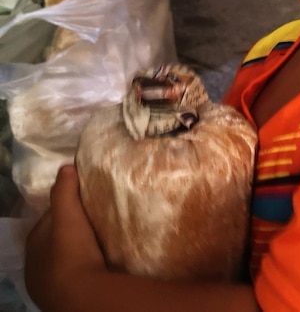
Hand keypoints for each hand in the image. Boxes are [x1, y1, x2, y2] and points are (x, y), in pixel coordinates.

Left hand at [24, 164, 105, 309]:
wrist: (81, 295)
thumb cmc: (72, 252)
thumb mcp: (68, 215)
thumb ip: (64, 190)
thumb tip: (66, 167)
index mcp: (34, 241)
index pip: (51, 216)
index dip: (68, 206)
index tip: (87, 200)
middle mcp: (35, 264)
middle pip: (57, 238)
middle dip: (74, 229)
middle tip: (96, 219)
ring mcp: (48, 283)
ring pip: (65, 257)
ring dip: (79, 248)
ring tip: (101, 239)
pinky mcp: (63, 296)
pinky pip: (75, 273)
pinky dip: (84, 266)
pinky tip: (98, 261)